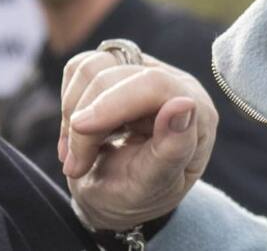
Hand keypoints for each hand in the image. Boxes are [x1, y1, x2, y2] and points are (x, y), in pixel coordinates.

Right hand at [59, 49, 217, 230]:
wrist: (116, 198)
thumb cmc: (140, 196)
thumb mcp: (155, 186)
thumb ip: (172, 150)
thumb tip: (184, 104)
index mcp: (198, 113)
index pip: (155, 85)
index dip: (112, 102)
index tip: (81, 128)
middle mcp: (174, 85)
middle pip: (116, 75)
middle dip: (87, 124)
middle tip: (78, 165)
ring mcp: (145, 74)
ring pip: (93, 67)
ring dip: (74, 114)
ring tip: (79, 154)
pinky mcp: (118, 70)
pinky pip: (80, 68)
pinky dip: (69, 103)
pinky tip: (78, 134)